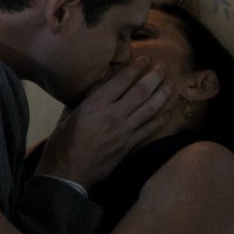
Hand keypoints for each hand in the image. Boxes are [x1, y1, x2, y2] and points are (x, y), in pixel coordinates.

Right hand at [35, 56, 173, 187]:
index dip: (136, 68)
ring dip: (162, 95)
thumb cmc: (62, 144)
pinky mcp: (128, 146)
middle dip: (154, 77)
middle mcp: (113, 115)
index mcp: (95, 104)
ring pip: (149, 109)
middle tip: (164, 66)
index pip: (121, 81)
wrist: (67, 175)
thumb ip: (84, 101)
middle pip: (141, 92)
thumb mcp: (68, 116)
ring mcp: (124, 131)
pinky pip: (149, 130)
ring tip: (171, 84)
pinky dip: (160, 121)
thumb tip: (94, 89)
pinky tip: (169, 113)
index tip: (146, 58)